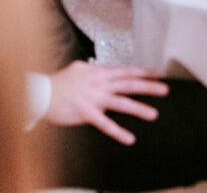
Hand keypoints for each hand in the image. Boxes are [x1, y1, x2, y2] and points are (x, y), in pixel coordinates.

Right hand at [46, 60, 168, 144]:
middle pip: (129, 84)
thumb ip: (94, 69)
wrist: (42, 93)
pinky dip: (118, 131)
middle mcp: (100, 83)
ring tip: (153, 113)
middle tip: (165, 90)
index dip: (144, 72)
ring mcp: (94, 98)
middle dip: (149, 86)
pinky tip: (129, 138)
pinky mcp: (86, 112)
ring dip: (139, 108)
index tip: (159, 74)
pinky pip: (105, 124)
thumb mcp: (79, 68)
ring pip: (121, 102)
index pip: (127, 71)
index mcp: (100, 73)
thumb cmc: (59, 82)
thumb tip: (103, 67)